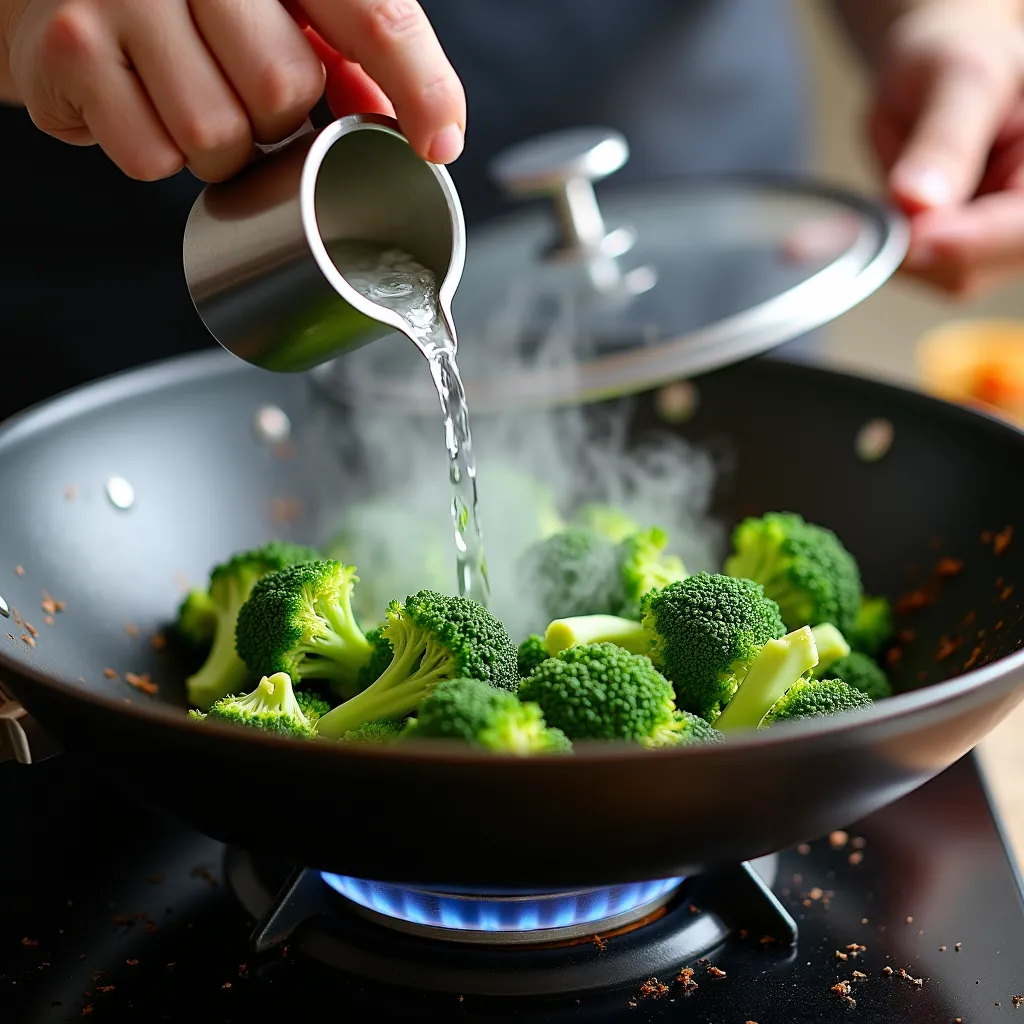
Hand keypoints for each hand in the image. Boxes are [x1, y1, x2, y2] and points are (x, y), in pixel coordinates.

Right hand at [3, 0, 464, 181]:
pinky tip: (142, 108)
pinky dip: (158, 155)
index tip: (439, 143)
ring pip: (216, 134)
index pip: (374, 13)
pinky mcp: (71, 47)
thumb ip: (347, 56)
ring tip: (190, 104)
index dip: (419, 85)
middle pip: (284, 88)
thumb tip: (411, 125)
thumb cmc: (193, 4)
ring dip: (218, 150)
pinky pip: (152, 156)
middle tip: (243, 96)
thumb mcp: (282, 10)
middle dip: (275, 119)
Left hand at [869, 3, 1023, 297]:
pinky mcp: (959, 250)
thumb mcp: (960, 80)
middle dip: (923, 246)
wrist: (935, 72)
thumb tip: (917, 200)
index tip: (914, 236)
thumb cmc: (959, 59)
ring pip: (947, 276)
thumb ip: (943, 142)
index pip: (1023, 228)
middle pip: (982, 263)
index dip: (970, 241)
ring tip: (872, 205)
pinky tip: (858, 226)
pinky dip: (884, 252)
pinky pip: (919, 269)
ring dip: (898, 250)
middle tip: (877, 213)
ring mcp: (996, 236)